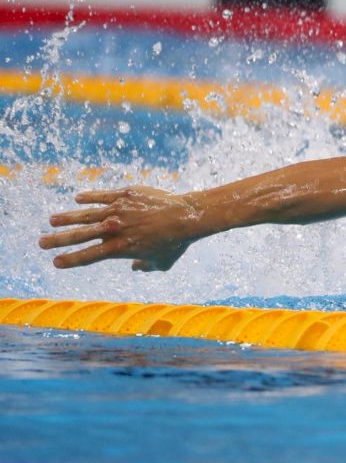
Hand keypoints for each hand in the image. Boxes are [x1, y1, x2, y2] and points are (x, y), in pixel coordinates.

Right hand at [39, 186, 200, 270]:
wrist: (187, 216)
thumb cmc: (176, 243)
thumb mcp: (162, 263)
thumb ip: (147, 267)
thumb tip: (137, 268)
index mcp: (120, 248)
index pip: (89, 256)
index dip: (71, 260)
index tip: (56, 262)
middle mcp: (115, 229)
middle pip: (81, 235)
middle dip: (59, 240)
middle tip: (41, 243)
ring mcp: (119, 210)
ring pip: (87, 214)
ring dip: (68, 218)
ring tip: (52, 221)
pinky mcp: (125, 195)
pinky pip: (103, 196)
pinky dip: (90, 197)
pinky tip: (78, 199)